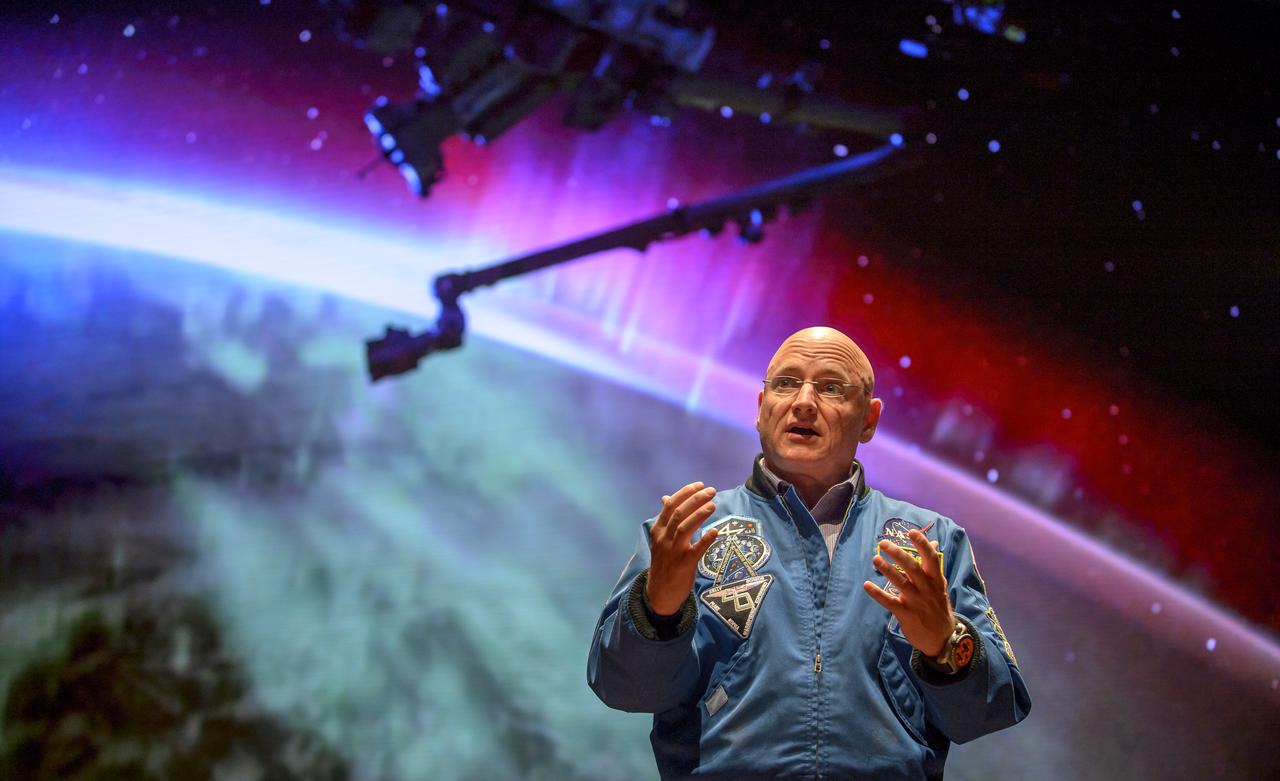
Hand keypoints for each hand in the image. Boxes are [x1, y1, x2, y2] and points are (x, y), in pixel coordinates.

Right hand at [645, 482, 718, 615]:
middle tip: (711, 491)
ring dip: (699, 514)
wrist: (659, 594)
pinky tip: (715, 532)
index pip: (670, 506)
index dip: (685, 493)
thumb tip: (665, 497)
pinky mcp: (684, 565)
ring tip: (713, 504)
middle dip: (696, 499)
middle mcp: (664, 539)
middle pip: (679, 513)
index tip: (700, 485)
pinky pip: (695, 550)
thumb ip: (665, 519)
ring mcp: (673, 552)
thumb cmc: (664, 563)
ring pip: (684, 528)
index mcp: (658, 530)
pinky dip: (705, 540)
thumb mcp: (660, 540)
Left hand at [862, 529, 955, 656]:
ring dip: (887, 570)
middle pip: (913, 568)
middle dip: (898, 554)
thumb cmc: (938, 607)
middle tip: (883, 543)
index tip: (911, 532)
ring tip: (875, 559)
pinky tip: (867, 585)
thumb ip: (933, 566)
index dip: (922, 544)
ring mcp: (916, 602)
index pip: (931, 558)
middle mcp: (927, 589)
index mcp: (936, 580)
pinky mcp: (906, 614)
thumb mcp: (939, 585)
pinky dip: (878, 593)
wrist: (942, 639)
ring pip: (901, 583)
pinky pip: (890, 602)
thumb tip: (934, 543)